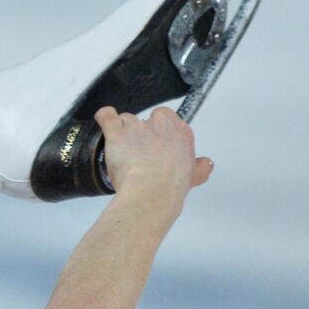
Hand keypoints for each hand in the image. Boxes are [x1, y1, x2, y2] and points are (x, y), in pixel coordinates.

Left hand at [97, 106, 212, 201]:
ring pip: (126, 120)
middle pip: (146, 120)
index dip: (158, 132)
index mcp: (180, 133)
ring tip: (121, 150)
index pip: (168, 119)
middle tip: (137, 152)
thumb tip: (205, 164)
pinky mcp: (117, 133)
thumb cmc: (169, 187)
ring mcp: (137, 127)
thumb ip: (200, 167)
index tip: (154, 145)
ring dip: (122, 132)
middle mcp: (160, 125)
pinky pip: (107, 116)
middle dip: (140, 133)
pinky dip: (104, 116)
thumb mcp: (193, 177)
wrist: (150, 192)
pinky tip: (103, 119)